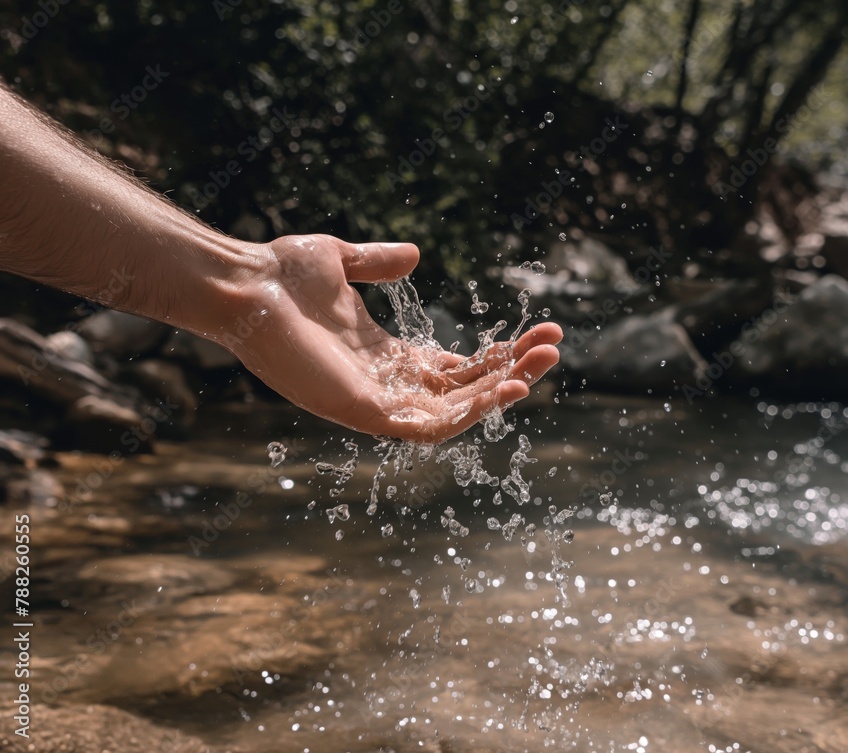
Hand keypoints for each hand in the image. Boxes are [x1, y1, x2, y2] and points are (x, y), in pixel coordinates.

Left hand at [220, 234, 561, 442]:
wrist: (245, 284)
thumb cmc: (282, 274)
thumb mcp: (342, 261)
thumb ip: (378, 262)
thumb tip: (415, 255)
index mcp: (386, 356)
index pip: (454, 369)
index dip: (496, 357)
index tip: (537, 334)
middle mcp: (386, 384)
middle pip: (464, 390)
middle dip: (512, 369)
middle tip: (555, 344)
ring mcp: (375, 402)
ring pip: (455, 412)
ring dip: (502, 391)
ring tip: (543, 364)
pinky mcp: (363, 412)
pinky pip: (427, 427)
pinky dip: (469, 414)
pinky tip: (506, 388)